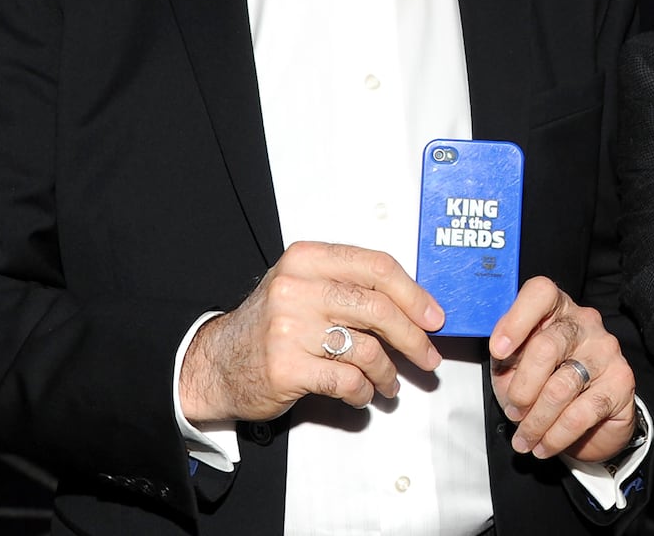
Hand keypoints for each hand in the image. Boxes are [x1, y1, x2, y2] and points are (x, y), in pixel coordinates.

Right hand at [179, 240, 443, 425]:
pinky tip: (362, 394)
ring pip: (367, 349)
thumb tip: (414, 305)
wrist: (219, 362)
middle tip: (428, 356)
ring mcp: (289, 327)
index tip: (434, 316)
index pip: (376, 266)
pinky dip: (363, 392)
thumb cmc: (273, 323)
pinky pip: (347, 381)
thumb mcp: (304, 285)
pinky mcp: (287, 367)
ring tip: (389, 382)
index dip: (413, 293)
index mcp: (307, 259)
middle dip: (413, 337)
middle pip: (378, 308)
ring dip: (388, 372)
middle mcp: (297, 287)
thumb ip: (350, 285)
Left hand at [488, 276, 636, 463]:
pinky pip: (581, 413)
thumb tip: (499, 354)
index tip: (498, 351)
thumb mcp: (515, 364)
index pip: (540, 293)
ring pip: (561, 387)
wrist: (588, 416)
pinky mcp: (621, 382)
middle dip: (523, 387)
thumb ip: (507, 355)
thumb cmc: (543, 379)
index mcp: (555, 306)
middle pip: (547, 346)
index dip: (516, 320)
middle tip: (512, 411)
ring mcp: (606, 350)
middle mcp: (584, 322)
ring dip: (536, 420)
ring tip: (524, 437)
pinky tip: (544, 445)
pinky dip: (556, 435)